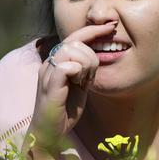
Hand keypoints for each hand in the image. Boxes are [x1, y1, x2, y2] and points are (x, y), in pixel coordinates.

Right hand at [28, 21, 116, 146]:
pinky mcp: (49, 86)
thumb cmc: (64, 111)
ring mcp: (47, 74)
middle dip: (91, 56)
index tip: (111, 27)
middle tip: (89, 77)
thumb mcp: (79, 85)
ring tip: (83, 82)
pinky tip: (78, 84)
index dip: (93, 30)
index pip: (74, 37)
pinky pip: (66, 66)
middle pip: (75, 42)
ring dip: (85, 65)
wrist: (50, 133)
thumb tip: (97, 55)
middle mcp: (49, 64)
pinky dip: (77, 72)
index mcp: (56, 62)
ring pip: (71, 50)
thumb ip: (85, 70)